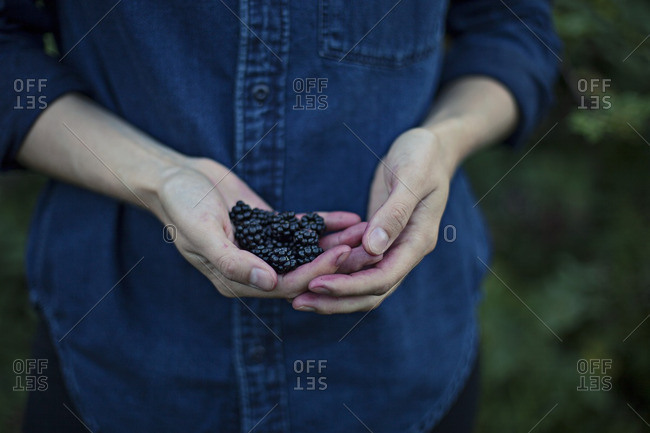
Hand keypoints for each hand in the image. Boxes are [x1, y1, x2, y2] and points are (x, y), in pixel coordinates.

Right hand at [155, 157, 364, 298]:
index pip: (285, 285)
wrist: (175, 177)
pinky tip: (348, 217)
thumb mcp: (202, 233)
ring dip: (335, 244)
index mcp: (236, 280)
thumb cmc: (181, 206)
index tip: (342, 255)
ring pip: (306, 252)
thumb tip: (268, 284)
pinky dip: (323, 225)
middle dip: (334, 261)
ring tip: (365, 231)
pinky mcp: (269, 227)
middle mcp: (254, 269)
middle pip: (302, 271)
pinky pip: (301, 229)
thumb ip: (232, 261)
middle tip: (364, 246)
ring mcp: (263, 248)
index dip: (315, 272)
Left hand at [293, 128, 453, 313]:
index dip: (349, 286)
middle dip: (335, 300)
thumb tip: (373, 248)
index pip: (383, 278)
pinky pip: (355, 265)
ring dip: (332, 293)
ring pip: (362, 284)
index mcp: (418, 240)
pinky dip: (334, 273)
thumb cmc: (422, 156)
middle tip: (296, 301)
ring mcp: (392, 247)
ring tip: (296, 298)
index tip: (316, 284)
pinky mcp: (377, 239)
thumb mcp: (411, 176)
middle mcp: (405, 251)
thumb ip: (394, 212)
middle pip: (370, 292)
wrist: (430, 147)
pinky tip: (307, 273)